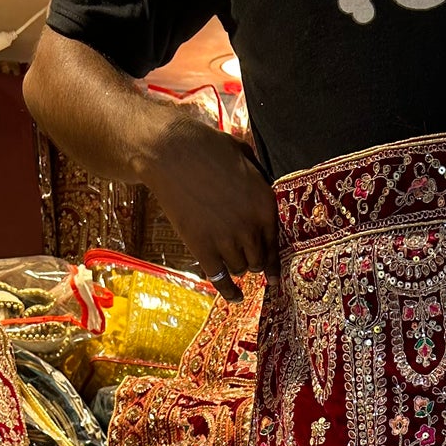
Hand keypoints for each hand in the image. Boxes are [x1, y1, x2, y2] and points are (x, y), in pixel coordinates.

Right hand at [145, 121, 278, 301]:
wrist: (169, 152)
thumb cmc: (205, 147)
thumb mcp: (243, 157)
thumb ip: (256, 179)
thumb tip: (260, 188)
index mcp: (265, 204)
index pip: (275, 242)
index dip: (273, 258)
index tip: (274, 273)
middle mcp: (250, 227)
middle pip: (259, 260)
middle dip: (253, 260)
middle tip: (248, 260)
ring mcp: (227, 240)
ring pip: (241, 269)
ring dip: (237, 266)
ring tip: (231, 261)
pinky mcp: (203, 249)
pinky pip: (221, 280)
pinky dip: (230, 292)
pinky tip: (237, 298)